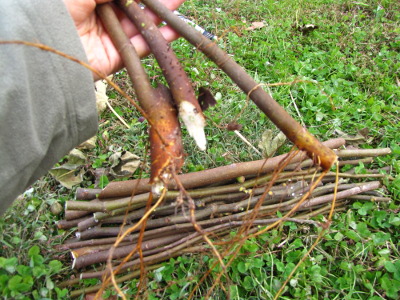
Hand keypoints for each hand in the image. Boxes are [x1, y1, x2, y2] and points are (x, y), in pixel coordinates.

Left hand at [63, 0, 185, 79]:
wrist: (46, 41)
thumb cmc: (60, 6)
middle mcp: (100, 16)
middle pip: (134, 7)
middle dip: (155, 2)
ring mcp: (108, 37)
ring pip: (140, 26)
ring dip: (161, 17)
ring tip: (179, 4)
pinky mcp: (115, 58)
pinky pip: (140, 47)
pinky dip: (158, 39)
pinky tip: (175, 29)